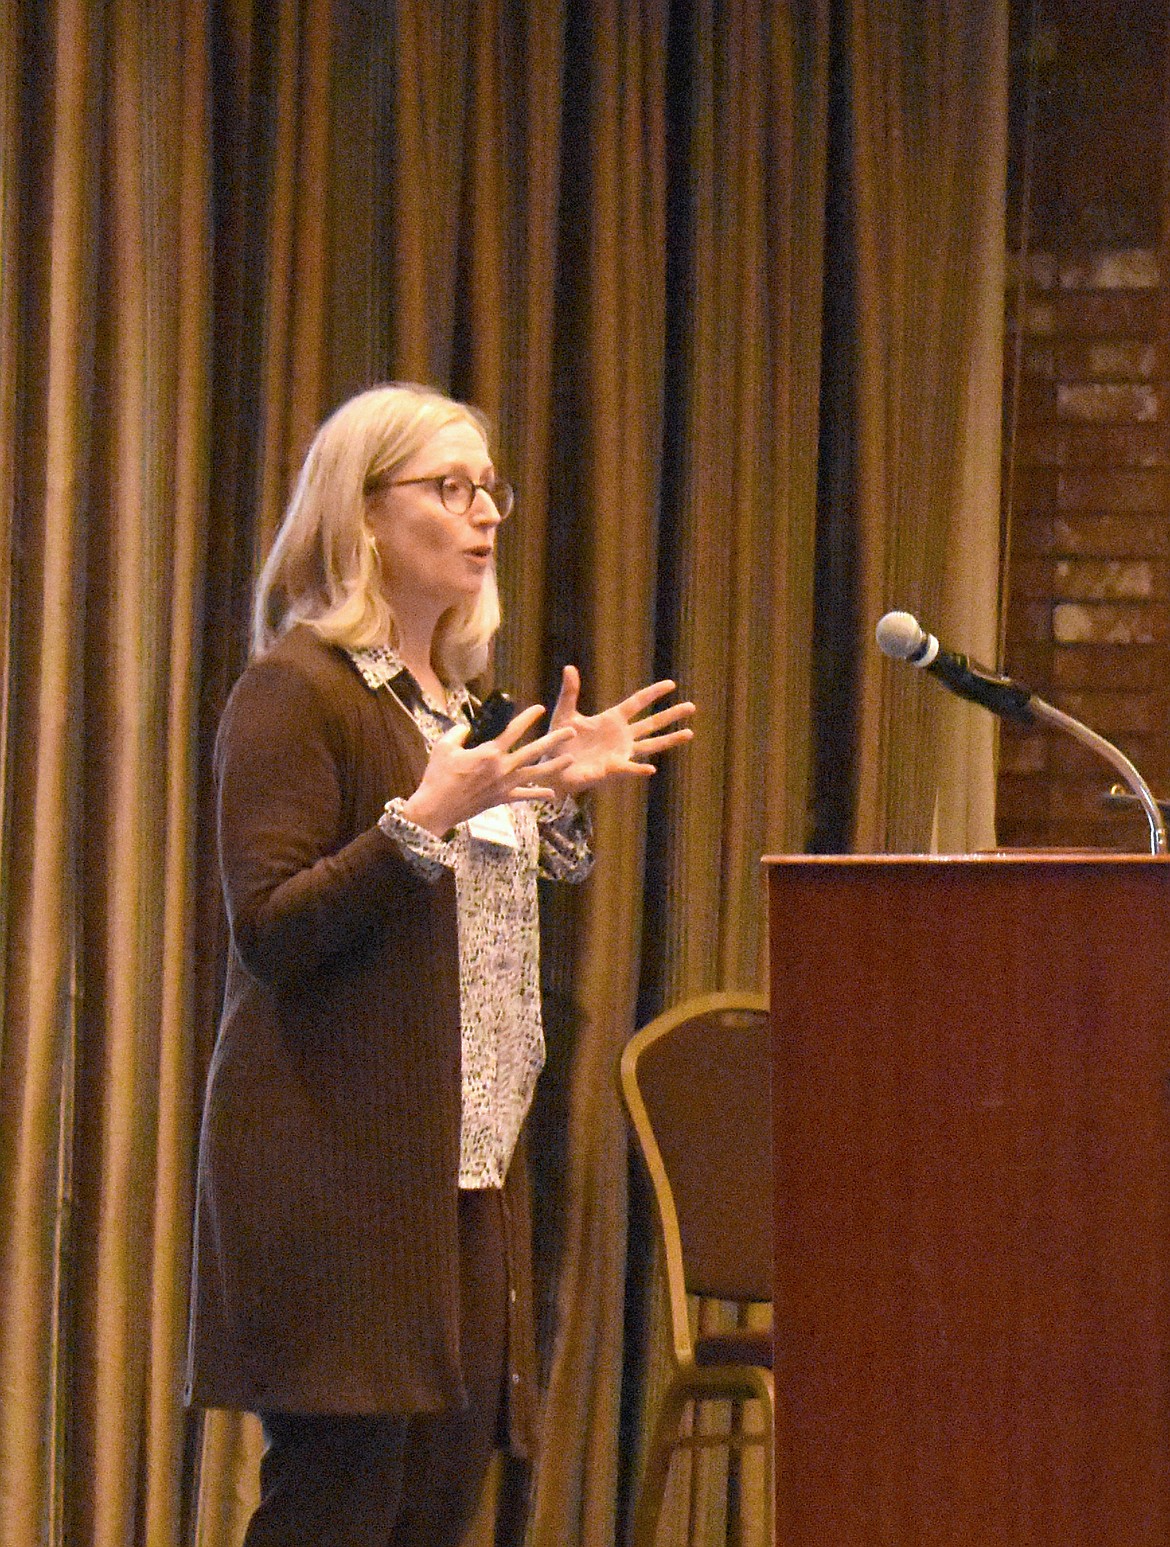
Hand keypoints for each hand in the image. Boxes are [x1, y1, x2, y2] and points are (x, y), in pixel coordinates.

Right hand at [400, 704, 572, 836]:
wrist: (436, 809)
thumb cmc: (438, 777)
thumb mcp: (443, 747)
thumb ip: (458, 732)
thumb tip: (467, 728)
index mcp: (489, 753)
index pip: (513, 730)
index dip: (528, 717)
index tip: (540, 708)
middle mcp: (502, 768)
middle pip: (534, 751)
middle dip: (554, 740)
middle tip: (572, 732)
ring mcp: (504, 785)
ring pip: (535, 773)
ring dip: (555, 766)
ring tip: (571, 760)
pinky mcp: (501, 799)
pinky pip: (524, 796)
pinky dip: (538, 794)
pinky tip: (552, 794)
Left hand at [542, 666, 694, 801]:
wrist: (553, 768)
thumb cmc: (559, 742)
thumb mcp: (564, 713)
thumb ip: (570, 692)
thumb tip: (569, 667)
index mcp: (612, 719)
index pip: (637, 702)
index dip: (653, 693)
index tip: (671, 684)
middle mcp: (622, 736)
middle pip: (652, 723)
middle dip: (671, 715)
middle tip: (692, 706)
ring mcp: (621, 753)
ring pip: (651, 745)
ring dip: (670, 739)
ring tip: (690, 733)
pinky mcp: (613, 769)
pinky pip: (629, 768)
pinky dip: (638, 769)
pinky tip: (651, 769)